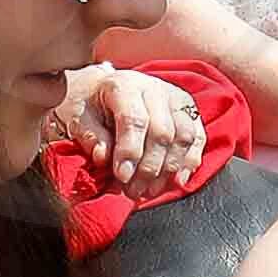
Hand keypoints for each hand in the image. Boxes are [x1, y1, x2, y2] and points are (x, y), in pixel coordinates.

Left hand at [47, 63, 203, 193]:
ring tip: (150, 190)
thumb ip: (91, 137)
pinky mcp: (189, 110)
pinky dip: (190, 161)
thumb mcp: (79, 119)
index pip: (134, 120)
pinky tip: (177, 180)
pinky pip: (198, 137)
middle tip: (133, 191)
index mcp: (124, 85)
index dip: (130, 152)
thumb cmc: (90, 107)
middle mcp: (154, 88)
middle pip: (162, 132)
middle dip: (149, 168)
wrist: (103, 90)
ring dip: (169, 169)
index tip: (122, 177)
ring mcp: (175, 98)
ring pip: (183, 136)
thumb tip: (104, 158)